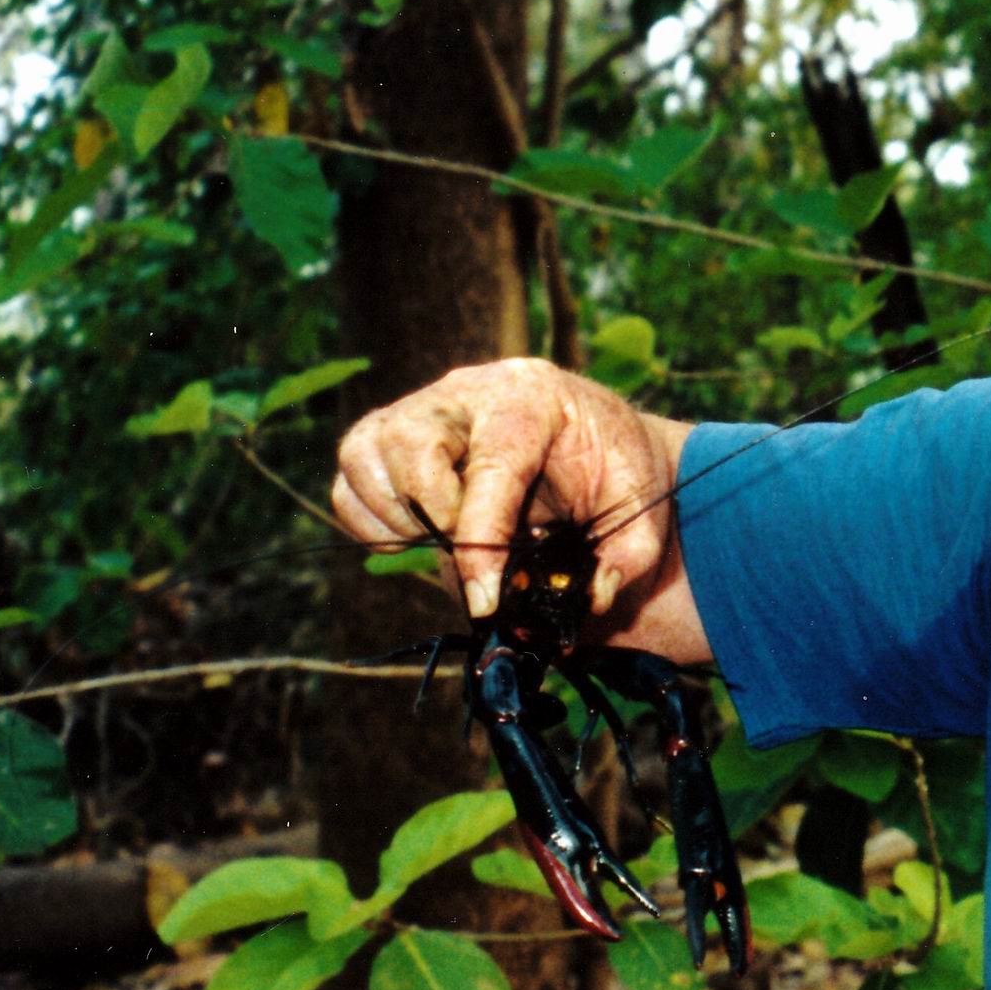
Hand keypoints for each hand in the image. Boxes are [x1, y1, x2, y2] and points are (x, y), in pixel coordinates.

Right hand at [331, 359, 689, 628]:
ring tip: (443, 543)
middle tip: (468, 555)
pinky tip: (414, 535)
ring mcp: (421, 405)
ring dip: (395, 518)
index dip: (479, 543)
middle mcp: (465, 390)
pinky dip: (367, 516)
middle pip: (409, 446)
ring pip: (366, 455)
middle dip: (432, 518)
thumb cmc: (612, 465)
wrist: (593, 433)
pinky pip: (349, 473)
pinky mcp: (390, 430)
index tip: (483, 599)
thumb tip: (590, 598)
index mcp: (529, 399)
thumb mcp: (640, 503)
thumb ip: (627, 556)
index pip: (489, 469)